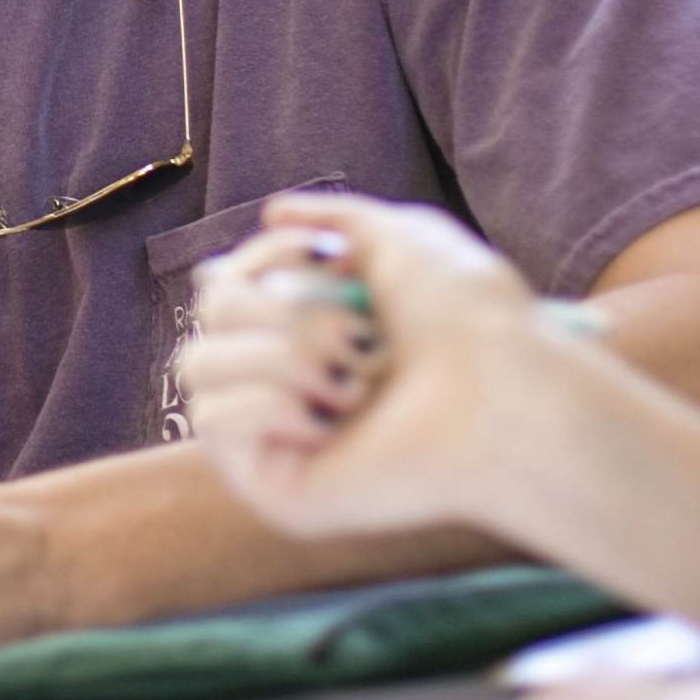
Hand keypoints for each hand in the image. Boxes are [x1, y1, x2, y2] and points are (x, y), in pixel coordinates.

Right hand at [177, 194, 561, 539]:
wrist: (502, 393)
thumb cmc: (470, 319)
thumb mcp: (403, 237)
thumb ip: (336, 219)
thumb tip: (272, 214)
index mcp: (315, 330)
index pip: (227, 284)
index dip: (260, 261)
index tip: (327, 259)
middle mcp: (289, 382)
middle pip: (207, 315)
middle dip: (282, 309)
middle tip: (361, 335)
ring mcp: (276, 437)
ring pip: (197, 364)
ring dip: (282, 356)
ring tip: (354, 381)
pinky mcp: (271, 485)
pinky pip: (210, 420)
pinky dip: (268, 405)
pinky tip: (326, 420)